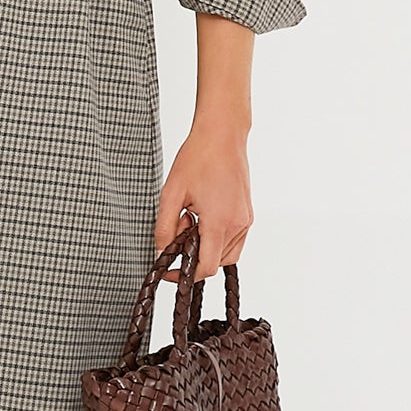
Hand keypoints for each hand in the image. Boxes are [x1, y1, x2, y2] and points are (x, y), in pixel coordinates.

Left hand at [153, 120, 253, 283]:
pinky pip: (233, 241)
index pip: (205, 268)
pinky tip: (203, 216)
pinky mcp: (247, 214)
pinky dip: (216, 238)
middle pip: (215, 263)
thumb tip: (162, 252)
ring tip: (192, 218)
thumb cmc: (198, 157)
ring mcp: (246, 220)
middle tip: (180, 226)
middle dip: (193, 254)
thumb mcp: (171, 194)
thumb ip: (165, 228)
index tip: (170, 270)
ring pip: (225, 254)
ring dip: (205, 246)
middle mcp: (238, 224)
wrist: (222, 135)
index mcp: (220, 222)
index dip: (184, 275)